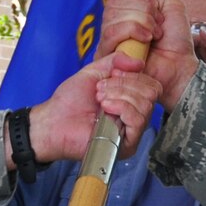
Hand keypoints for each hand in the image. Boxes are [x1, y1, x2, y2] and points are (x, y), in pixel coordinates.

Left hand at [25, 55, 159, 165]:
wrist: (54, 122)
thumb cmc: (69, 102)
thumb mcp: (93, 72)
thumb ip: (115, 61)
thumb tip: (138, 61)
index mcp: (130, 99)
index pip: (151, 84)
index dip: (133, 75)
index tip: (112, 75)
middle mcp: (134, 114)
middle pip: (151, 93)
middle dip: (124, 84)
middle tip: (101, 89)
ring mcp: (132, 130)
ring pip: (145, 105)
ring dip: (120, 95)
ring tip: (100, 99)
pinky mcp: (127, 144)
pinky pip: (138, 120)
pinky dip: (122, 108)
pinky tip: (105, 108)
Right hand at [96, 0, 200, 109]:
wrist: (181, 65)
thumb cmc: (176, 40)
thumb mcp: (170, 4)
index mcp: (125, 13)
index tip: (156, 10)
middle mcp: (114, 25)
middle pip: (114, 2)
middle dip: (142, 10)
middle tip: (158, 26)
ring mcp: (110, 41)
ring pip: (112, 15)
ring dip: (141, 21)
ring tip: (154, 35)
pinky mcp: (109, 56)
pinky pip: (111, 33)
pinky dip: (133, 30)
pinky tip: (146, 41)